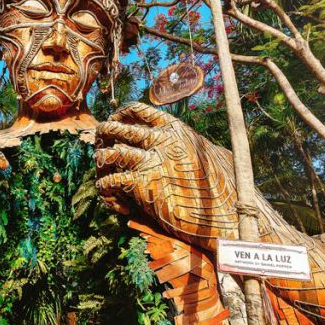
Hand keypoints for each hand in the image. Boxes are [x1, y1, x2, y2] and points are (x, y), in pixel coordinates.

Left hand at [95, 102, 226, 249]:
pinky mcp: (141, 184)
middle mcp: (160, 140)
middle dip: (102, 138)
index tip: (112, 124)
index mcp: (175, 129)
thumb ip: (191, 144)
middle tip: (102, 153)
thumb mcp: (210, 154)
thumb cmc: (221, 189)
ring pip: (107, 154)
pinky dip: (107, 194)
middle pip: (114, 128)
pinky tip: (120, 206)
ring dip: (101, 168)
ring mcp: (150, 160)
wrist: (224, 215)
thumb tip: (192, 142)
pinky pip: (108, 182)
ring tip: (106, 182)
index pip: (136, 110)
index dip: (118, 115)